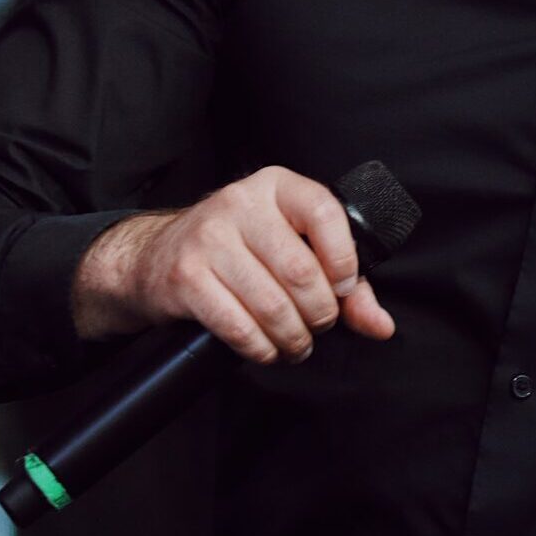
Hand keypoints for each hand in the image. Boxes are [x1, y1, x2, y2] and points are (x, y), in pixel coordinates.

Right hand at [70, 165, 395, 360]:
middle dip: (320, 312)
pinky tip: (267, 350)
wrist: (154, 255)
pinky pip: (237, 325)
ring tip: (297, 343)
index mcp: (277, 186)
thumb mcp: (292, 246)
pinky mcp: (186, 277)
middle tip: (319, 325)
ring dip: (293, 337)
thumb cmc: (239, 249)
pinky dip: (260, 348)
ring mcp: (209, 239)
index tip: (344, 289)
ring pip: (271, 303)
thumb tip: (381, 324)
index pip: (325, 213)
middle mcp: (241, 204)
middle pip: (301, 270)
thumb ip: (345, 283)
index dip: (344, 259)